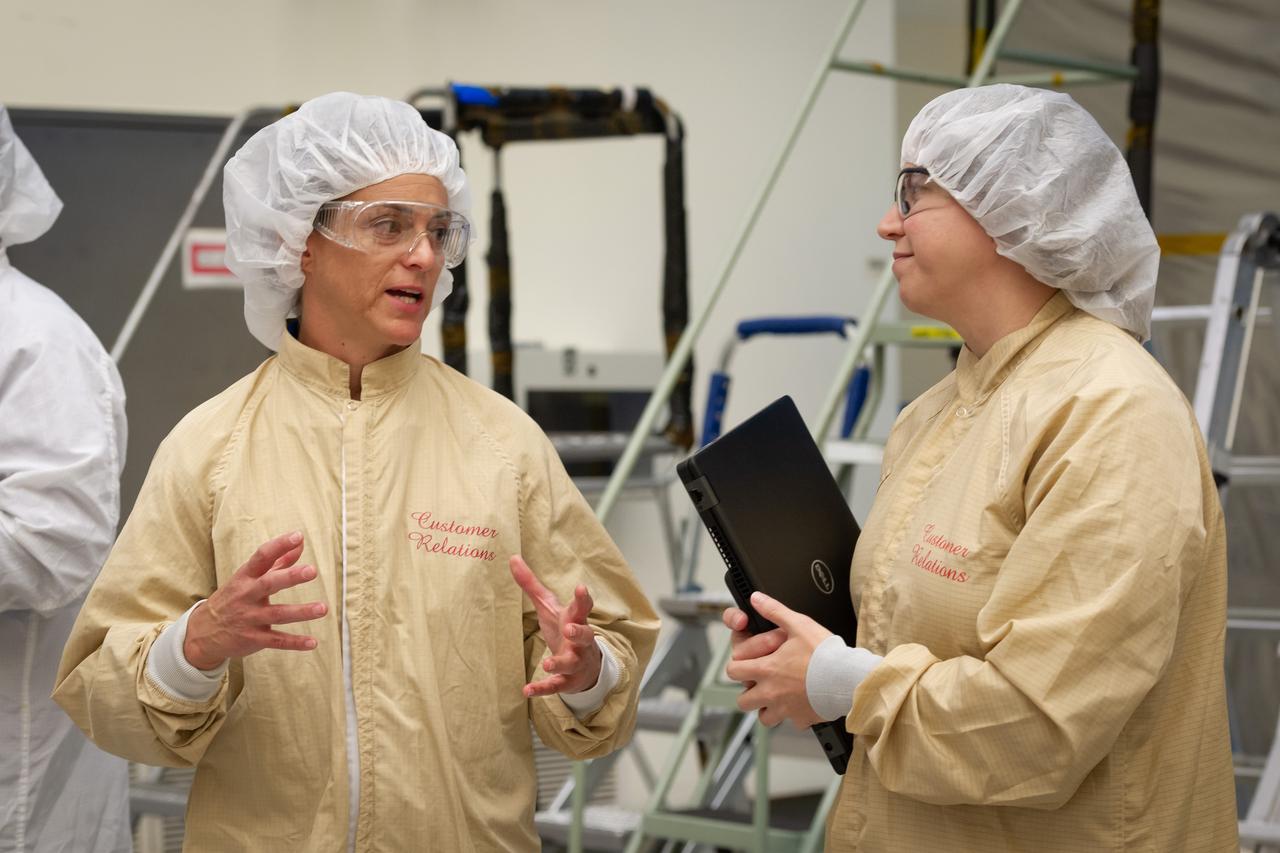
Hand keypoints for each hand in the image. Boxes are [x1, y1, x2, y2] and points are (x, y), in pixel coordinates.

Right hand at [184, 531, 327, 669]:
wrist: (203, 632)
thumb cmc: (235, 598)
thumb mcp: (249, 578)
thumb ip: (277, 561)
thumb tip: (300, 542)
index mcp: (246, 577)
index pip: (262, 557)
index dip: (279, 545)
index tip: (298, 536)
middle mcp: (247, 596)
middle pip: (269, 584)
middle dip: (291, 577)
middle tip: (312, 571)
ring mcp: (250, 618)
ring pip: (277, 614)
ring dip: (301, 612)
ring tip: (323, 608)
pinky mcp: (254, 639)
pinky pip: (276, 641)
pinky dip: (295, 642)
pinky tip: (313, 643)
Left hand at [509, 555, 602, 697]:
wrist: (586, 666)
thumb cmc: (564, 628)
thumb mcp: (549, 606)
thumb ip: (531, 584)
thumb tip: (512, 558)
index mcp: (575, 619)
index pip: (583, 607)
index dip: (583, 598)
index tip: (581, 588)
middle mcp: (580, 641)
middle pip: (585, 634)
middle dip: (578, 632)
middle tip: (569, 628)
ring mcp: (575, 661)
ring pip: (571, 662)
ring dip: (559, 663)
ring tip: (548, 664)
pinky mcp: (567, 681)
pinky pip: (556, 686)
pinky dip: (543, 689)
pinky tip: (527, 690)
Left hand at [723, 592, 832, 729]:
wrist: (849, 679)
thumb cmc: (825, 653)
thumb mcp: (798, 624)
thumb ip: (774, 611)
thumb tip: (756, 599)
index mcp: (766, 669)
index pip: (733, 671)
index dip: (737, 665)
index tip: (747, 662)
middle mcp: (771, 693)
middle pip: (743, 700)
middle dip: (748, 691)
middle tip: (761, 682)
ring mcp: (785, 709)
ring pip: (763, 717)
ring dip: (767, 708)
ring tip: (779, 695)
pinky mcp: (802, 720)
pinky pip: (790, 722)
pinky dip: (793, 715)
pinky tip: (801, 702)